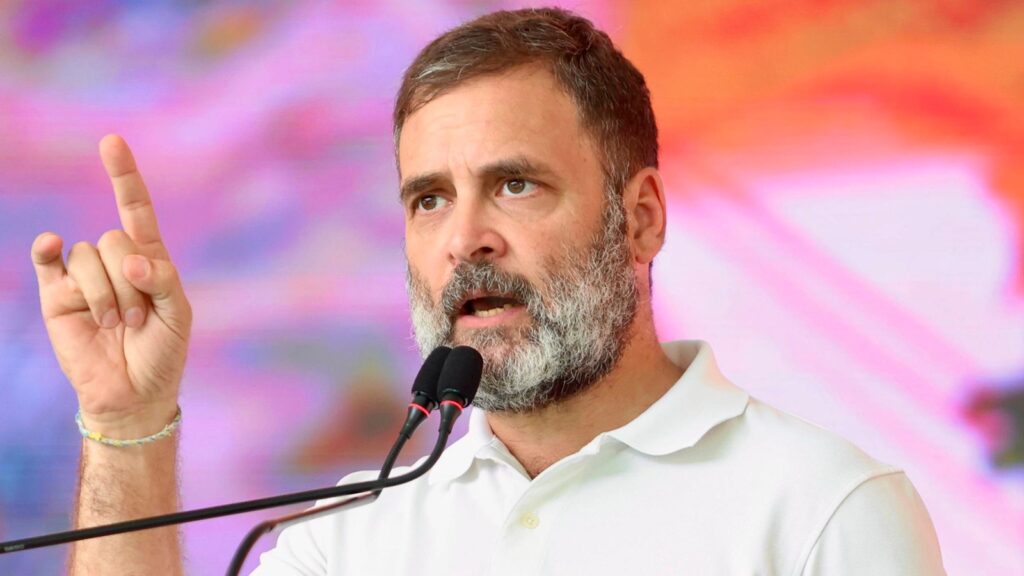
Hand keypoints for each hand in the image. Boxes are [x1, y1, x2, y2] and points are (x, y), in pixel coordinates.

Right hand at [31, 135, 191, 436]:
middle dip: (130, 283)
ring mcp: (83, 277)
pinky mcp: (57, 296)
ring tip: (116, 326)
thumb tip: (130, 262)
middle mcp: (114, 262)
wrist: (133, 394)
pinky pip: (49, 262)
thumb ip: (162, 280)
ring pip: (88, 257)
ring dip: (105, 295)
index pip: (135, 209)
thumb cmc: (162, 352)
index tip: (111, 141)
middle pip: (115, 241)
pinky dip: (47, 250)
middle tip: (138, 320)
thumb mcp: (178, 314)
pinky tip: (51, 244)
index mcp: (149, 260)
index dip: (124, 176)